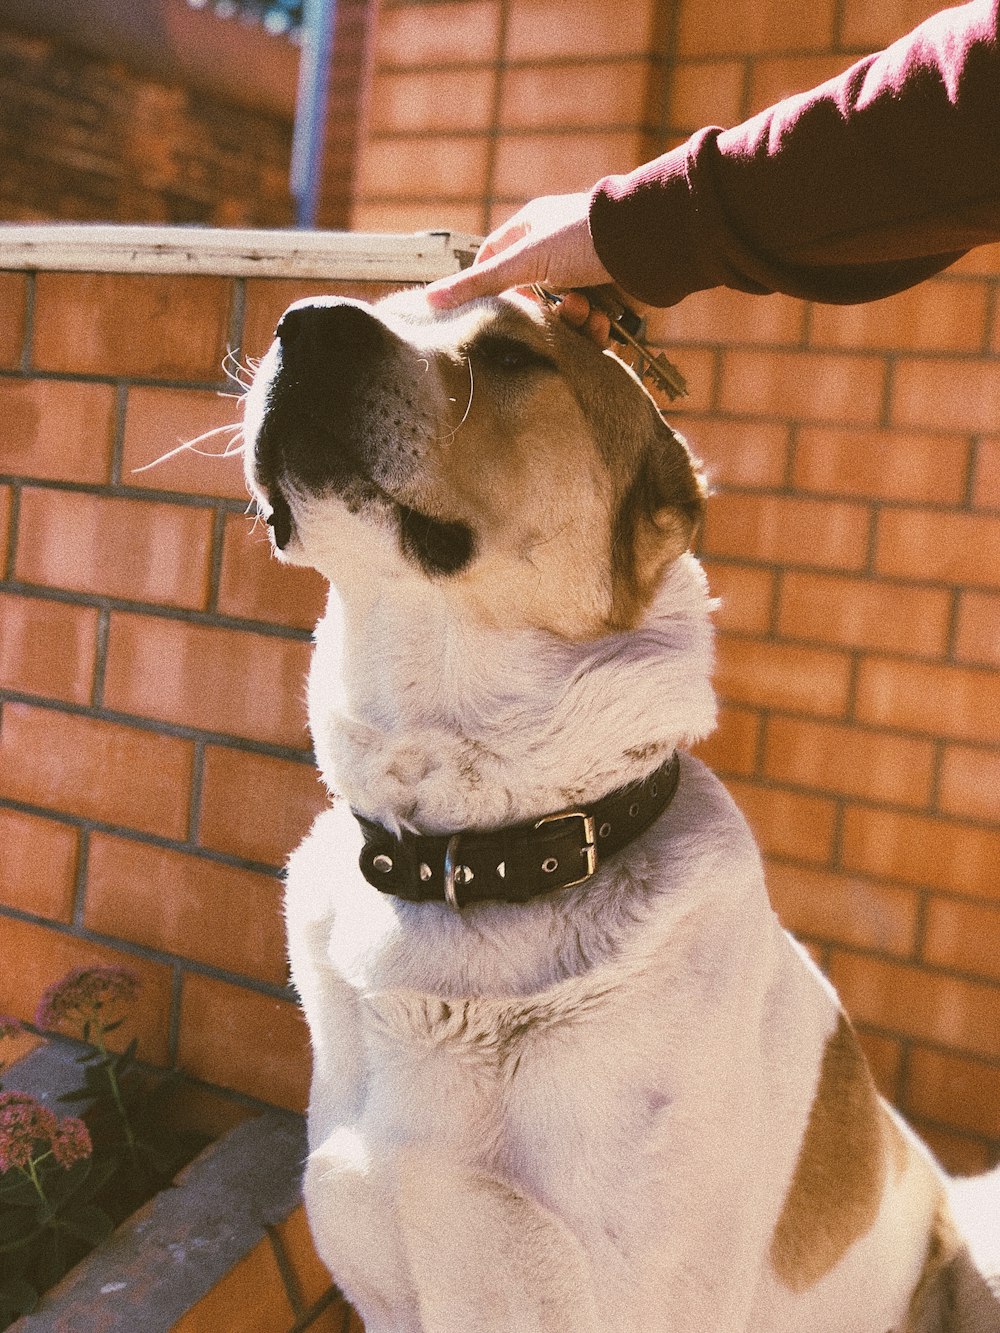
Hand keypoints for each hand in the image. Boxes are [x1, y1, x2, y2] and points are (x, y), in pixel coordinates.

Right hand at [425, 193, 616, 343]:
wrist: (648, 244)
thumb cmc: (584, 237)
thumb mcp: (524, 260)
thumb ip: (479, 283)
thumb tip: (430, 299)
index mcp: (532, 229)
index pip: (493, 259)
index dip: (489, 286)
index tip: (491, 309)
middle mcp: (556, 250)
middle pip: (529, 297)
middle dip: (541, 311)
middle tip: (550, 311)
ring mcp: (584, 274)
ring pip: (562, 315)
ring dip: (572, 321)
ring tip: (586, 309)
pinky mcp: (608, 296)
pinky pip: (591, 324)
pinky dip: (596, 328)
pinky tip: (605, 319)